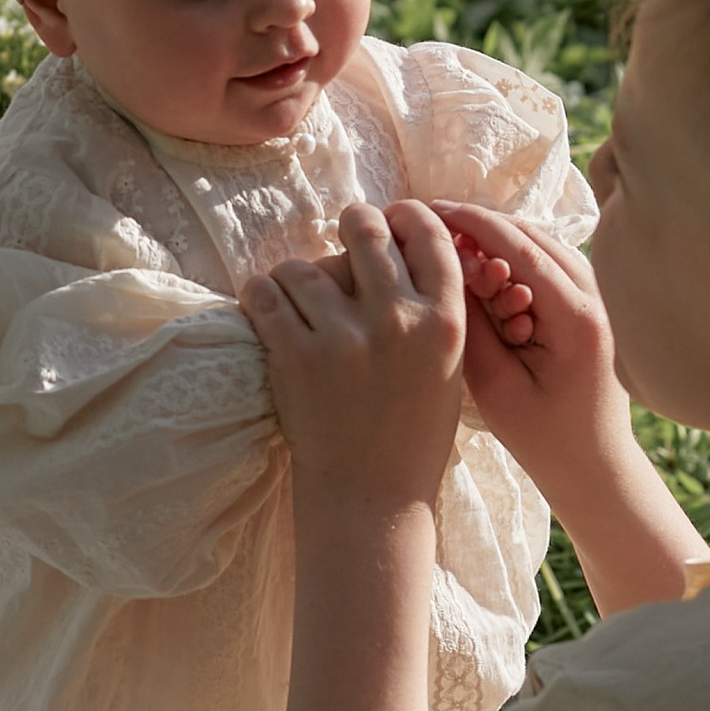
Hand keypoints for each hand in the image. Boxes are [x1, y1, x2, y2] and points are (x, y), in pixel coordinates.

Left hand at [242, 200, 466, 509]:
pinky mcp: (296, 356)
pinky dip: (261, 295)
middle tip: (344, 231)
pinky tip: (266, 304)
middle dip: (353, 222)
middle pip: (366, 231)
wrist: (372, 495)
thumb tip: (408, 244)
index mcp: (444, 321)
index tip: (393, 215)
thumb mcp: (449, 366)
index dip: (408, 215)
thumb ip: (436, 308)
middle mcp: (397, 320)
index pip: (429, 236)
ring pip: (305, 265)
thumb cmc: (414, 432)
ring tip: (297, 292)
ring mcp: (344, 337)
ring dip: (296, 274)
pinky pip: (265, 295)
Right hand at [431, 203, 626, 483]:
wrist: (594, 466)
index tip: (429, 210)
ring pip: (543, 244)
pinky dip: (516, 256)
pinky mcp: (592, 306)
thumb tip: (449, 270)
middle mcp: (597, 298)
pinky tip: (484, 269)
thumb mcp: (494, 386)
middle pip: (532, 237)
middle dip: (481, 226)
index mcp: (576, 319)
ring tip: (451, 247)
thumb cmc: (543, 439)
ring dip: (498, 240)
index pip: (519, 248)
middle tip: (430, 228)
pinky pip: (550, 263)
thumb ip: (471, 324)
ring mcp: (600, 299)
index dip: (471, 222)